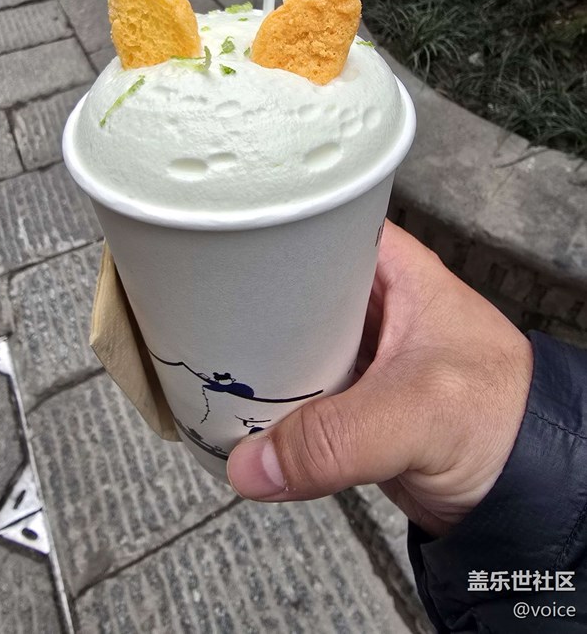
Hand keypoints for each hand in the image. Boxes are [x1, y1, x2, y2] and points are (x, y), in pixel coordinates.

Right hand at [227, 221, 532, 536]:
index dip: (264, 235)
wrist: (521, 487)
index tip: (213, 249)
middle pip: (288, 286)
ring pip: (286, 341)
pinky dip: (268, 401)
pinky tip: (239, 408)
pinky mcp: (346, 395)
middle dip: (245, 304)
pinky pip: (293, 388)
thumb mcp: (418, 411)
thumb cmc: (504, 415)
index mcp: (389, 267)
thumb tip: (255, 462)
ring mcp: (354, 349)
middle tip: (196, 316)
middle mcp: (367, 301)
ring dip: (254, 359)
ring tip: (206, 363)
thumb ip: (336, 436)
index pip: (313, 230)